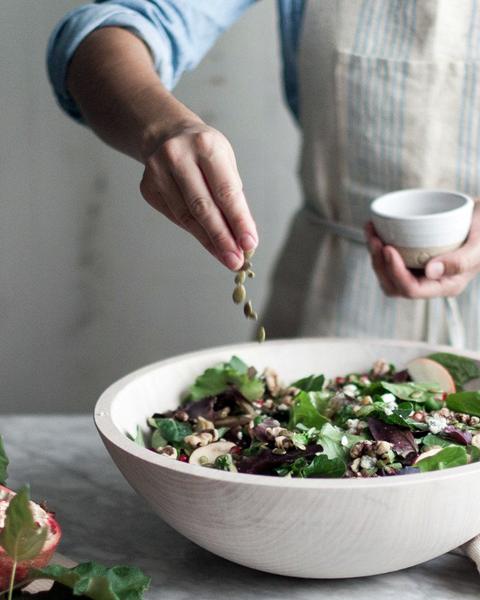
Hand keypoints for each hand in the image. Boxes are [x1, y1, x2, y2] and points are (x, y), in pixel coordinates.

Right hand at [140, 120, 256, 270]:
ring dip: (210, 241)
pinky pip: (176, 217)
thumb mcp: (225, 163)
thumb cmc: (204, 152)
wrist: (166, 134)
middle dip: (222, 238)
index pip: (225, 191)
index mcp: (205, 145)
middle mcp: (177, 156)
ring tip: (227, 258)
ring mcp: (157, 172)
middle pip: (203, 207)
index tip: (250, 244)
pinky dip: (195, 232)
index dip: (238, 220)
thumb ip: (233, 198)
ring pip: (187, 217)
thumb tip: (243, 239)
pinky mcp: (147, 188)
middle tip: (236, 260)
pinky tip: (210, 244)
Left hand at [365, 201, 479, 298]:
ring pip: (388, 274)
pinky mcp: (415, 256)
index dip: (395, 272)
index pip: (411, 289)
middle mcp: (430, 282)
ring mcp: (421, 270)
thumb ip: (461, 261)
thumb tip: (430, 272)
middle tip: (375, 239)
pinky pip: (391, 259)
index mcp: (446, 285)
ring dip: (375, 255)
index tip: (387, 247)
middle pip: (394, 286)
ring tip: (372, 231)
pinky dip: (378, 245)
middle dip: (379, 265)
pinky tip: (374, 228)